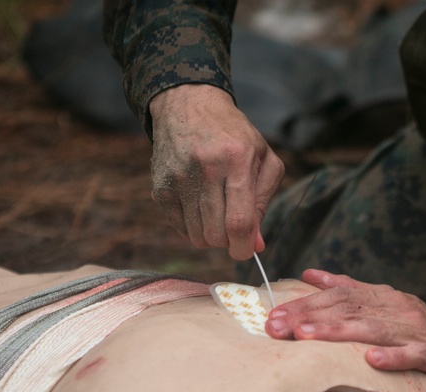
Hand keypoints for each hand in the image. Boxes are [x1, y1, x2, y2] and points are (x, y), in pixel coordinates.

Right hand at [148, 84, 284, 258]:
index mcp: (237, 159)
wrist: (189, 106)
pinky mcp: (161, 186)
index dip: (244, 246)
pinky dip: (193, 228)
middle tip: (233, 230)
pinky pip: (180, 228)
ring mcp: (179, 177)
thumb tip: (256, 244)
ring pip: (197, 236)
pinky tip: (200, 208)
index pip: (239, 221)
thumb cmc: (235, 137)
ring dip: (211, 236)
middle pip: (216, 233)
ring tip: (217, 214)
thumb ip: (264, 201)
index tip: (246, 251)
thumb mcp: (263, 159)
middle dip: (229, 242)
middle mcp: (206, 167)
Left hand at [265, 269, 425, 391]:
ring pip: (374, 330)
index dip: (304, 305)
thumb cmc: (418, 330)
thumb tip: (310, 274)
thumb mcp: (382, 304)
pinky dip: (394, 357)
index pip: (337, 296)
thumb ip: (348, 288)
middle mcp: (397, 309)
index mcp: (382, 297)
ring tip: (309, 338)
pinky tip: (372, 360)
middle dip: (310, 318)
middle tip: (278, 328)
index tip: (273, 316)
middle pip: (349, 311)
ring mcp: (417, 331)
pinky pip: (414, 355)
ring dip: (339, 333)